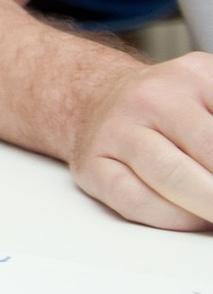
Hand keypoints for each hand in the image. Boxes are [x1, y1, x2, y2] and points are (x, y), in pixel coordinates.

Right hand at [66, 53, 212, 229]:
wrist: (98, 100)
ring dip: (210, 206)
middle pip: (210, 151)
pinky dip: (176, 218)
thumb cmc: (170, 108)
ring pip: (174, 178)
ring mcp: (118, 130)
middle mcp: (152, 97)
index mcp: (196, 75)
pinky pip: (139, 202)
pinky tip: (192, 216)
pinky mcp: (93, 166)